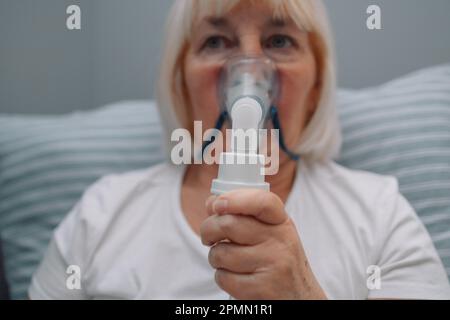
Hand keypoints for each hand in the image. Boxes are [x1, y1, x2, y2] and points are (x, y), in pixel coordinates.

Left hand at [200, 189, 326, 299]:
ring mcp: (273, 264)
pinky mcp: (263, 288)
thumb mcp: (270, 232)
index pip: (261, 201)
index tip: (217, 204)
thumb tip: (211, 202)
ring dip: (216, 258)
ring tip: (229, 261)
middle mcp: (280, 239)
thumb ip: (243, 214)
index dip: (235, 199)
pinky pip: (224, 278)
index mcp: (280, 221)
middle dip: (208, 230)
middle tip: (209, 237)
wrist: (300, 296)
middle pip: (229, 224)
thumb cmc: (277, 259)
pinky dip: (223, 278)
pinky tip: (236, 277)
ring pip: (221, 253)